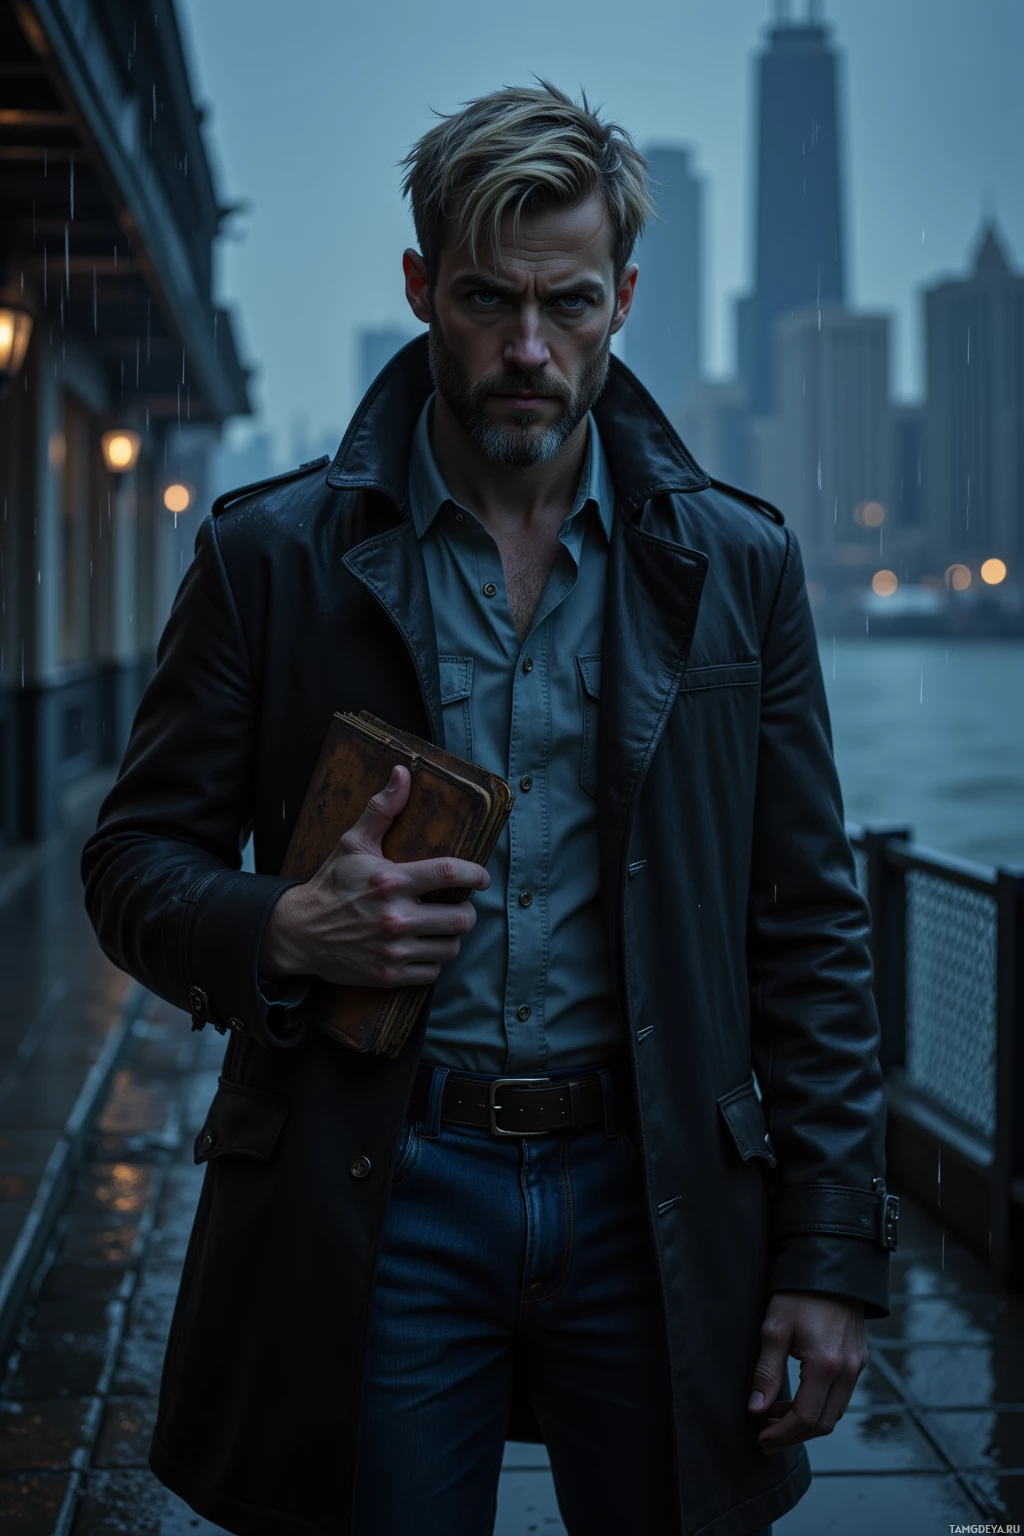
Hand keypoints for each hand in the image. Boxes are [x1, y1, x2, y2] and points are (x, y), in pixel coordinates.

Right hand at [260, 764, 489, 987]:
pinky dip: (432, 960)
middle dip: (467, 911)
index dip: (475, 874)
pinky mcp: (389, 975)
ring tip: (441, 927)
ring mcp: (393, 950)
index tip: (481, 877)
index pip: (449, 873)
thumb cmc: (331, 885)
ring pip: (451, 947)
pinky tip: (422, 947)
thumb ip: (382, 809)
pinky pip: (432, 972)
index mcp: (391, 881)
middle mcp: (395, 917)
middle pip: (461, 919)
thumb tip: (403, 773)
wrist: (298, 932)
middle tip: (459, 906)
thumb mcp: (352, 843)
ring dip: (451, 937)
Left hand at [747, 1290, 867, 1452]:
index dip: (782, 1434)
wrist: (831, 1267)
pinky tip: (796, 1398)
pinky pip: (840, 1396)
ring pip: (834, 1413)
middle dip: (793, 1435)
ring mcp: (857, 1367)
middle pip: (823, 1424)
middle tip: (765, 1434)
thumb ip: (767, 1371)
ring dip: (805, 1422)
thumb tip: (756, 1408)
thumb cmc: (799, 1294)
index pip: (806, 1418)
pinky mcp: (858, 1360)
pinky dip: (819, 1406)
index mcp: (826, 1365)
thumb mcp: (774, 1328)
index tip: (760, 1439)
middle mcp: (847, 1371)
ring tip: (775, 1417)